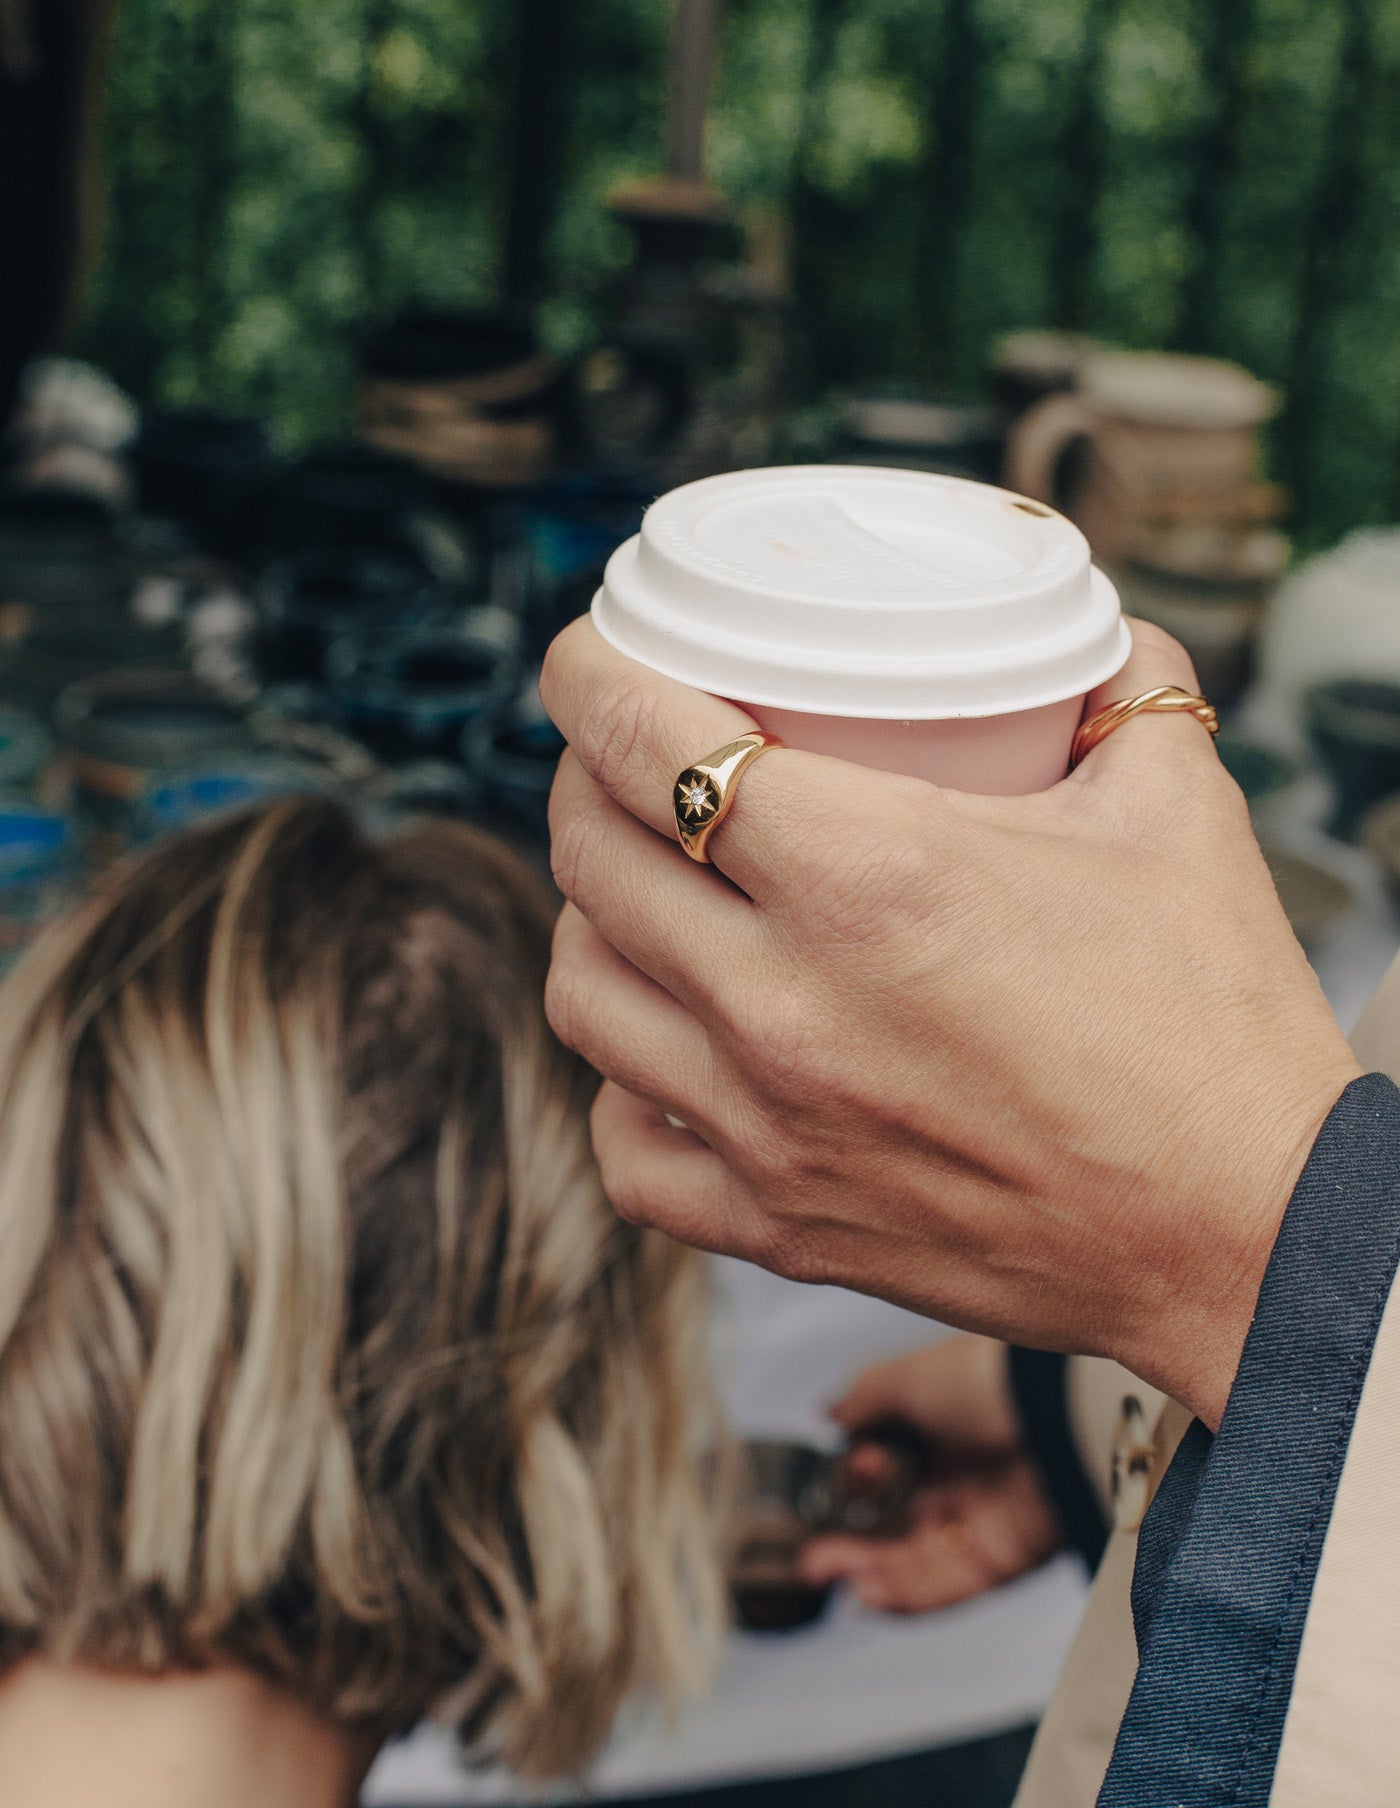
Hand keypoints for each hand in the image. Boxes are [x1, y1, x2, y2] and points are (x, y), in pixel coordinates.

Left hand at [541, 616, 1360, 1426]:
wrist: (1247, 1238)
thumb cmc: (1214, 1025)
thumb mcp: (1181, 809)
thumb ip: (1124, 692)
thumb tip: (1092, 634)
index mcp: (868, 873)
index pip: (648, 740)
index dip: (587, 676)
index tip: (587, 654)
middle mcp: (784, 1001)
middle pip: (591, 856)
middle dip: (584, 778)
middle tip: (623, 756)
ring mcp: (766, 1126)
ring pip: (581, 993)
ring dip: (591, 920)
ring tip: (640, 890)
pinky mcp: (777, 1226)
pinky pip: (625, 1145)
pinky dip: (622, 1083)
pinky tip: (668, 1047)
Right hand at [799, 1335, 1061, 1612]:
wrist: (1060, 1411)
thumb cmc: (985, 1381)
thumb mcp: (910, 1377)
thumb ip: (864, 1399)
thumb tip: (830, 1415)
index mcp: (940, 1428)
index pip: (886, 1468)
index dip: (861, 1476)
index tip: (858, 1467)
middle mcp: (960, 1475)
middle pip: (893, 1523)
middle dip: (849, 1543)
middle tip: (812, 1559)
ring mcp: (982, 1520)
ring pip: (913, 1561)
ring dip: (867, 1573)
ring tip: (826, 1573)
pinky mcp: (1006, 1560)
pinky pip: (948, 1587)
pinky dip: (904, 1596)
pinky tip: (865, 1593)